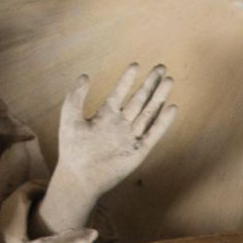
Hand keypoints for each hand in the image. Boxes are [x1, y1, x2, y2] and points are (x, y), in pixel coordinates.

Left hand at [46, 63, 174, 227]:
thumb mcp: (70, 118)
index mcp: (105, 116)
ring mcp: (131, 137)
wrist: (79, 176)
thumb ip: (76, 97)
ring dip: (159, 97)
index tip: (135, 65)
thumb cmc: (72, 149)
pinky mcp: (139, 150)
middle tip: (161, 67)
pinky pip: (153, 134)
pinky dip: (163, 122)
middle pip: (139, 100)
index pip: (120, 93)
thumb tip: (84, 75)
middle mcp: (121, 124)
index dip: (127, 80)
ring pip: (149, 113)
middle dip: (150, 84)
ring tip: (169, 80)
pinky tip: (171, 108)